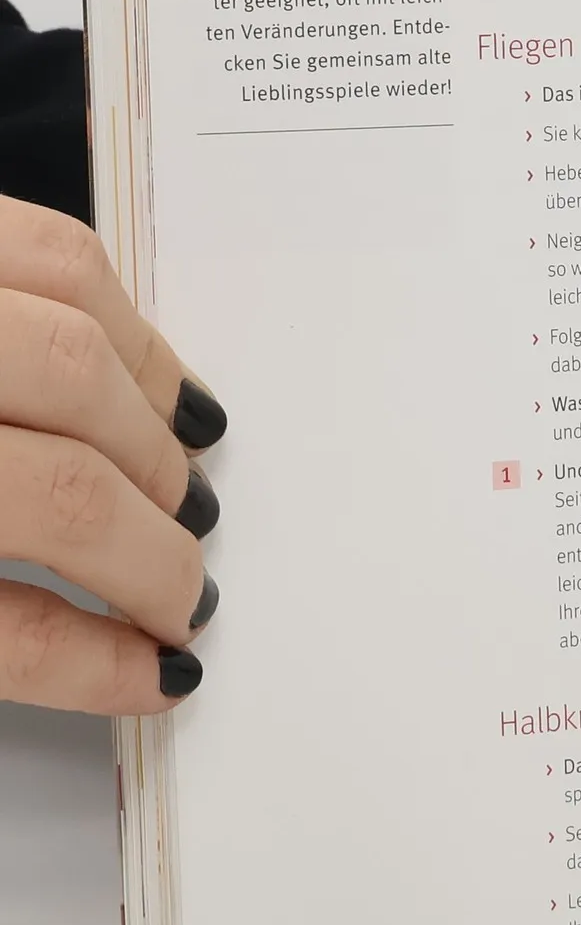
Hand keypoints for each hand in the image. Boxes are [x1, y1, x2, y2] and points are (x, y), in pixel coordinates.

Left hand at [0, 197, 224, 713]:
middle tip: (181, 581)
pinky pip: (53, 250)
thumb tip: (137, 668)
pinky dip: (116, 312)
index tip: (162, 674)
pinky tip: (136, 367)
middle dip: (146, 549)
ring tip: (178, 472)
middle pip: (63, 490)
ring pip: (77, 354)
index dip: (87, 663)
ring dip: (151, 433)